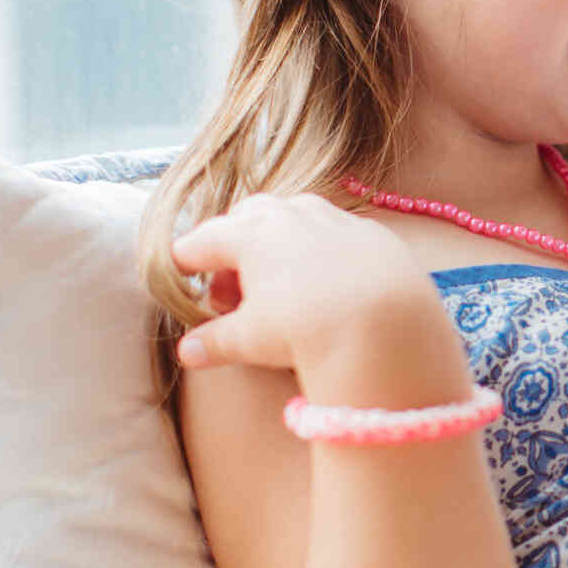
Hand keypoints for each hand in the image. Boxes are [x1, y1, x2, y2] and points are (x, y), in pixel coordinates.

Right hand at [169, 191, 442, 374]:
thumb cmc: (306, 326)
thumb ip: (216, 341)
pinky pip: (335, 230)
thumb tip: (186, 354)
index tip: (180, 273)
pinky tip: (325, 278)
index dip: (186, 260)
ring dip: (277, 240)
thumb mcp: (252, 339)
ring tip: (275, 279)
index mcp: (249, 233)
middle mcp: (290, 214)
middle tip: (231, 287)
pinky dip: (320, 248)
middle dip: (232, 246)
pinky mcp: (369, 231)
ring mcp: (332, 217)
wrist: (386, 321)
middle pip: (246, 216)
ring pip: (293, 214)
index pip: (203, 240)